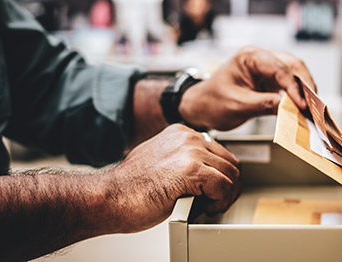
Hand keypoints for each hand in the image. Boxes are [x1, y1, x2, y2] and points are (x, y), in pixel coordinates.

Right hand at [108, 124, 239, 232]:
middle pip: (229, 162)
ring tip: (212, 206)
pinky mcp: (191, 171)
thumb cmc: (130, 188)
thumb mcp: (160, 161)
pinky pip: (224, 187)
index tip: (216, 189)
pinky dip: (220, 202)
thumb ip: (181, 159)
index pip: (219, 152)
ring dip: (226, 195)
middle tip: (218, 201)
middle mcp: (188, 138)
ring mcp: (190, 152)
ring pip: (231, 175)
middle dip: (229, 186)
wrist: (110, 197)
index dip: (222, 175)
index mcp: (181, 133)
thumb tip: (202, 171)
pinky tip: (207, 208)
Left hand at [179, 46, 315, 129]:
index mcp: (249, 57)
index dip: (294, 87)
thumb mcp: (238, 106)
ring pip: (295, 73)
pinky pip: (289, 84)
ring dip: (305, 89)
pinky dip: (298, 95)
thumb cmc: (213, 103)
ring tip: (313, 107)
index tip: (303, 105)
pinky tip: (304, 107)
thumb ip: (265, 104)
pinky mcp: (269, 79)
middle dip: (306, 85)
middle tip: (315, 106)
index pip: (279, 68)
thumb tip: (292, 108)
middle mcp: (260, 58)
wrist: (201, 107)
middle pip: (293, 65)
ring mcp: (265, 67)